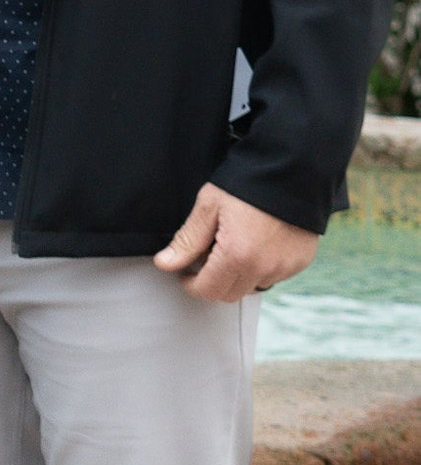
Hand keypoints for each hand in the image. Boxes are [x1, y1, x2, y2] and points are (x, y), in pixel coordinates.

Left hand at [153, 182, 318, 303]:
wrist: (291, 169)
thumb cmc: (246, 184)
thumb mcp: (209, 206)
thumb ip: (187, 240)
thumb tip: (165, 264)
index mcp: (237, 256)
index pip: (208, 291)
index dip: (191, 284)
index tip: (185, 273)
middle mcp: (263, 268)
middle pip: (229, 294)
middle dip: (212, 282)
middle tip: (206, 257)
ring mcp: (284, 267)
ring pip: (252, 287)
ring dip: (238, 276)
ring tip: (232, 247)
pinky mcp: (299, 262)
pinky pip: (273, 276)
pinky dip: (261, 268)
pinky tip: (255, 245)